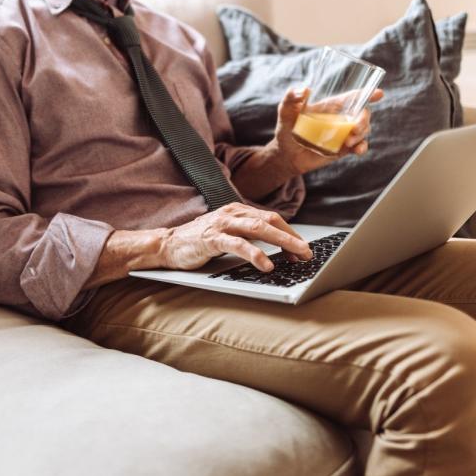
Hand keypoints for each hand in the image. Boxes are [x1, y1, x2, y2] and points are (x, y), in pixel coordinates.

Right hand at [158, 202, 312, 272]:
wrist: (168, 245)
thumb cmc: (199, 242)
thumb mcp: (227, 234)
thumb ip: (248, 235)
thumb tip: (276, 247)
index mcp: (238, 210)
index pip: (271, 218)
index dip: (290, 232)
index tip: (304, 248)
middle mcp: (232, 213)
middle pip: (270, 221)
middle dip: (292, 237)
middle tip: (308, 252)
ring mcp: (222, 224)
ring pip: (258, 229)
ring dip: (282, 242)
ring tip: (297, 255)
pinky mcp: (212, 238)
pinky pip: (238, 245)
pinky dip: (255, 254)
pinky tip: (267, 264)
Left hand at [271, 87, 383, 175]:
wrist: (286, 155)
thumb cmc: (286, 130)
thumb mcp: (284, 114)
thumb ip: (289, 100)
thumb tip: (302, 89)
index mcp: (330, 106)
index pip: (352, 97)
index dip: (367, 94)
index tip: (380, 93)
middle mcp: (340, 118)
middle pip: (363, 113)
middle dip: (365, 119)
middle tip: (355, 128)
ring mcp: (344, 134)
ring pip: (364, 130)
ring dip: (362, 134)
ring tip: (348, 141)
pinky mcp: (344, 149)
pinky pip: (360, 146)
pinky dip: (362, 147)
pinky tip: (357, 150)